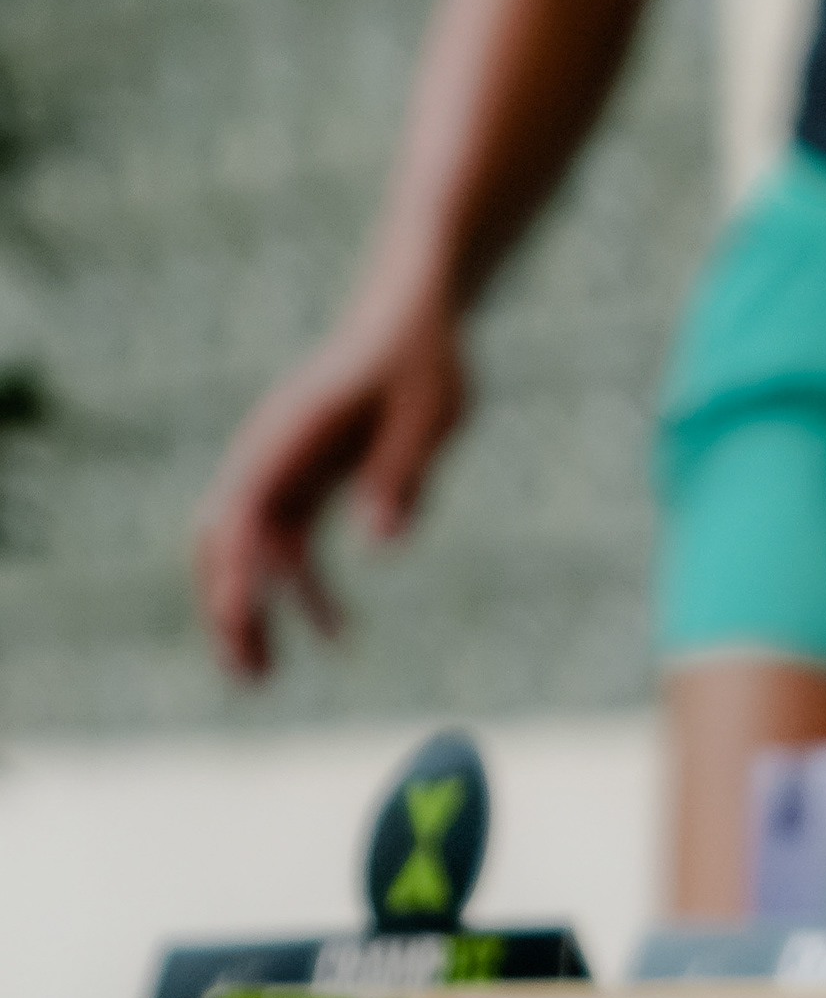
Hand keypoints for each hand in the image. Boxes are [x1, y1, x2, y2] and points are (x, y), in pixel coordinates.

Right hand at [190, 301, 467, 679]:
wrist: (413, 320)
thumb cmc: (426, 364)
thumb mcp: (432, 417)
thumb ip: (404, 474)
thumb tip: (382, 543)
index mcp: (290, 435)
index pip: (241, 512)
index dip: (235, 570)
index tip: (237, 621)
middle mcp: (269, 452)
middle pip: (222, 538)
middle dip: (226, 606)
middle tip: (248, 676)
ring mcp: (279, 466)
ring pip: (245, 549)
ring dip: (251, 609)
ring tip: (264, 677)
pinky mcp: (302, 479)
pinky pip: (286, 544)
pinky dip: (298, 589)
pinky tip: (335, 633)